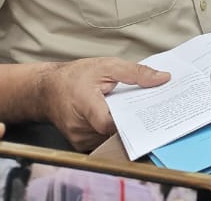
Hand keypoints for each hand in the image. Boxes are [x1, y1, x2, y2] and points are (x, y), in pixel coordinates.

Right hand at [38, 59, 168, 150]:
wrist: (47, 90)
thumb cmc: (75, 76)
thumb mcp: (107, 66)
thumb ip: (136, 72)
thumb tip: (163, 78)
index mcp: (85, 104)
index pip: (108, 123)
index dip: (129, 121)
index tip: (148, 113)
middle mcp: (79, 126)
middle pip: (113, 132)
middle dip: (133, 121)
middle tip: (152, 111)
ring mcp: (78, 138)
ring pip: (110, 138)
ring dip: (124, 127)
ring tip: (137, 112)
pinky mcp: (80, 144)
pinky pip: (103, 140)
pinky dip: (114, 131)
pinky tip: (123, 118)